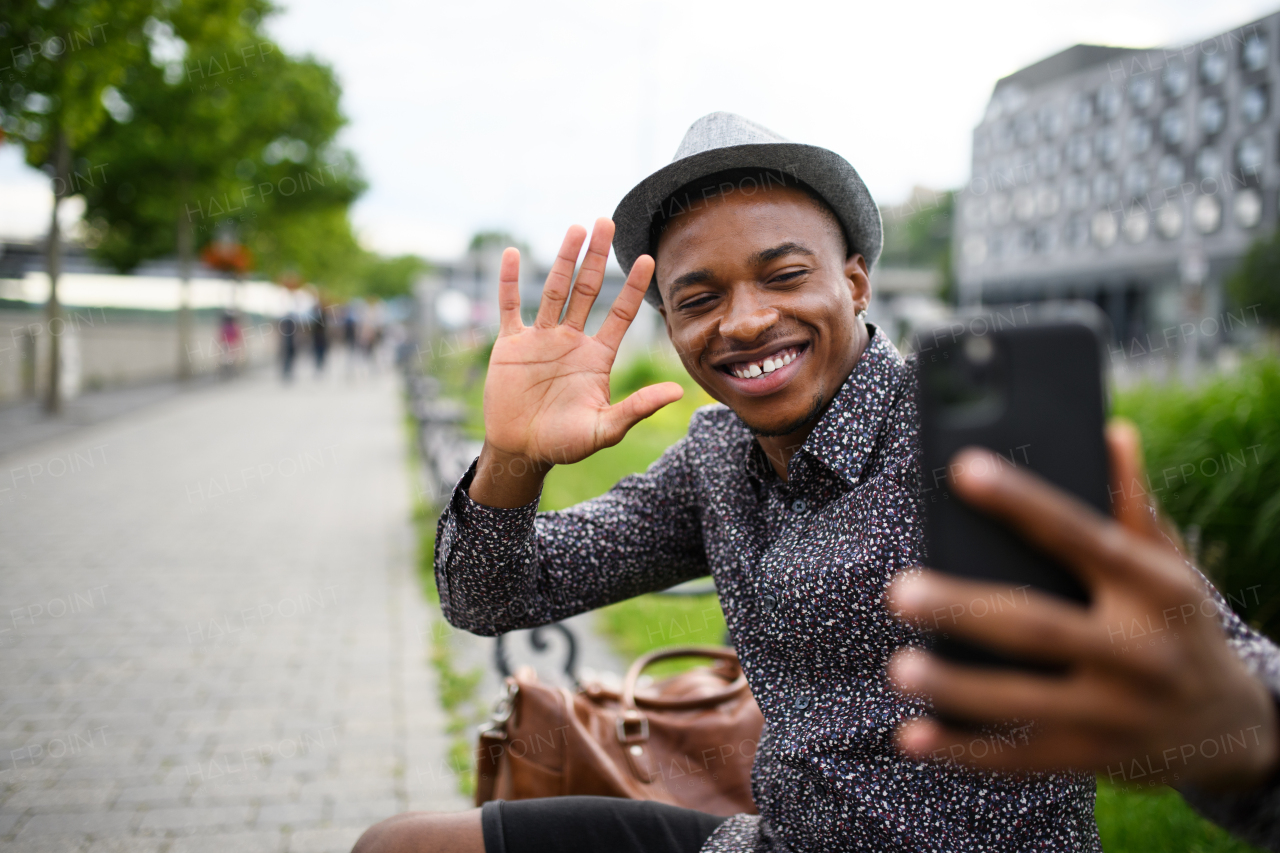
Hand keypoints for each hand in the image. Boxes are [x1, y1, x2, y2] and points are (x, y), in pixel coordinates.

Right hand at [469, 219, 682, 506]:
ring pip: (554, 290)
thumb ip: (637, 408)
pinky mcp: (511, 345)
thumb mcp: (605, 429)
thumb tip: (678, 393)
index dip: (632, 287)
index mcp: (597, 357)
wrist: (522, 451)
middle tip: (607, 222)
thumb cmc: (565, 444)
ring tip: (575, 228)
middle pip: (587, 290)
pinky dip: (510, 281)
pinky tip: (513, 254)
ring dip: (563, 259)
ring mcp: (541, 339)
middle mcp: (571, 341)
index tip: (647, 258)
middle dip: (597, 257)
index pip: (620, 314)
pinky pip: (510, 306)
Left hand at [886, 422, 1279, 789]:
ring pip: (1023, 702)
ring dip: (955, 688)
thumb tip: (1111, 431)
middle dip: (965, 609)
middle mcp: (1139, 653)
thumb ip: (1134, 506)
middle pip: (1040, 627)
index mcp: (1154, 590)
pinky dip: (961, 750)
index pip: (1082, 536)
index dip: (1023, 501)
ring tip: (898, 667)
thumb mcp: (1171, 568)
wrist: (1233, 730)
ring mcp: (1116, 714)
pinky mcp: (1092, 759)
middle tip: (899, 590)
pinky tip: (911, 736)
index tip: (963, 468)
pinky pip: (1018, 758)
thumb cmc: (1181, 627)